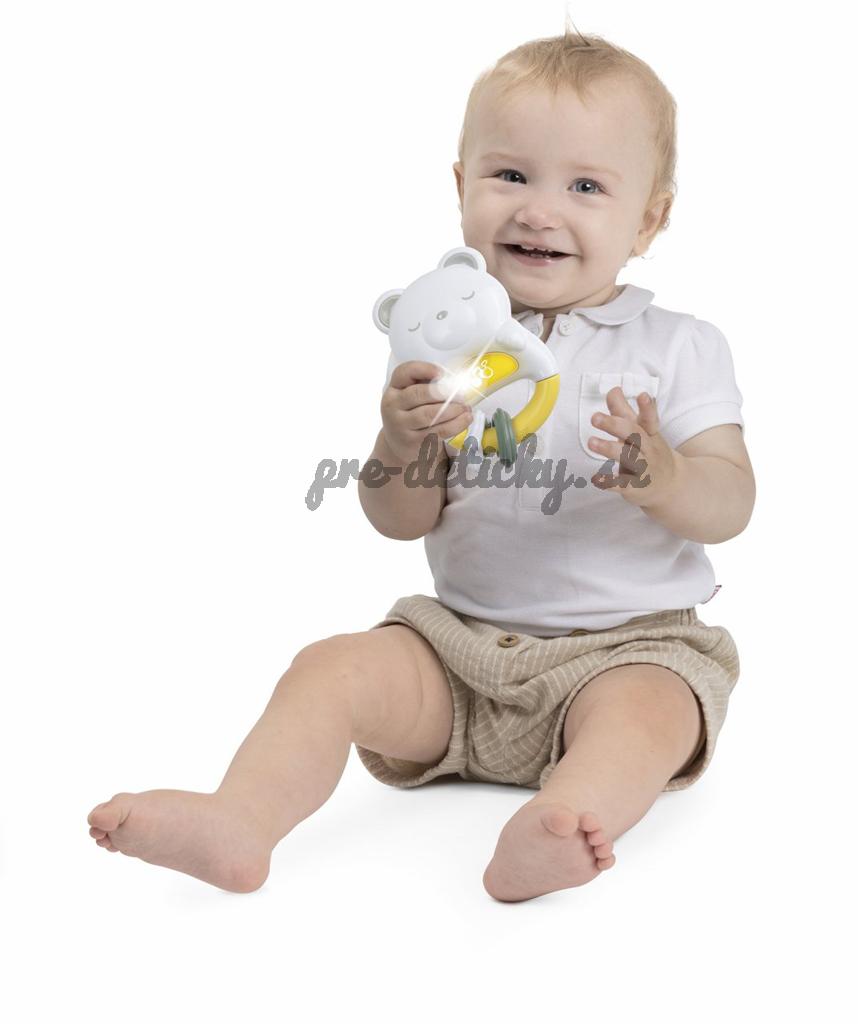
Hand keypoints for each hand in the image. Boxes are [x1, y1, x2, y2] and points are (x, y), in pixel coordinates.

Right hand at [380, 360, 472, 464]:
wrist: (399, 443)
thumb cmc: (410, 413)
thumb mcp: (410, 396)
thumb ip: (426, 384)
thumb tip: (454, 379)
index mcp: (394, 388)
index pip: (403, 372)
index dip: (424, 369)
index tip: (442, 373)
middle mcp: (393, 405)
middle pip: (418, 393)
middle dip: (443, 392)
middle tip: (461, 392)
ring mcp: (401, 425)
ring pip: (429, 414)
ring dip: (452, 409)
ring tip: (465, 406)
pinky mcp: (414, 441)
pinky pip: (438, 430)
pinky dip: (456, 424)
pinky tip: (466, 418)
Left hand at [587, 387, 680, 507]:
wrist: (671, 485)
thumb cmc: (649, 451)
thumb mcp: (640, 431)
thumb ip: (623, 411)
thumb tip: (613, 389)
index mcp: (649, 433)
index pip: (650, 419)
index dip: (647, 407)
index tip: (642, 395)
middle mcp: (648, 449)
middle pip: (634, 434)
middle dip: (614, 425)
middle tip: (594, 418)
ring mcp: (643, 468)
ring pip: (628, 457)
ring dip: (609, 449)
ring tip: (591, 442)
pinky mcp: (635, 487)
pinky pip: (622, 484)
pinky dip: (609, 481)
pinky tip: (596, 478)